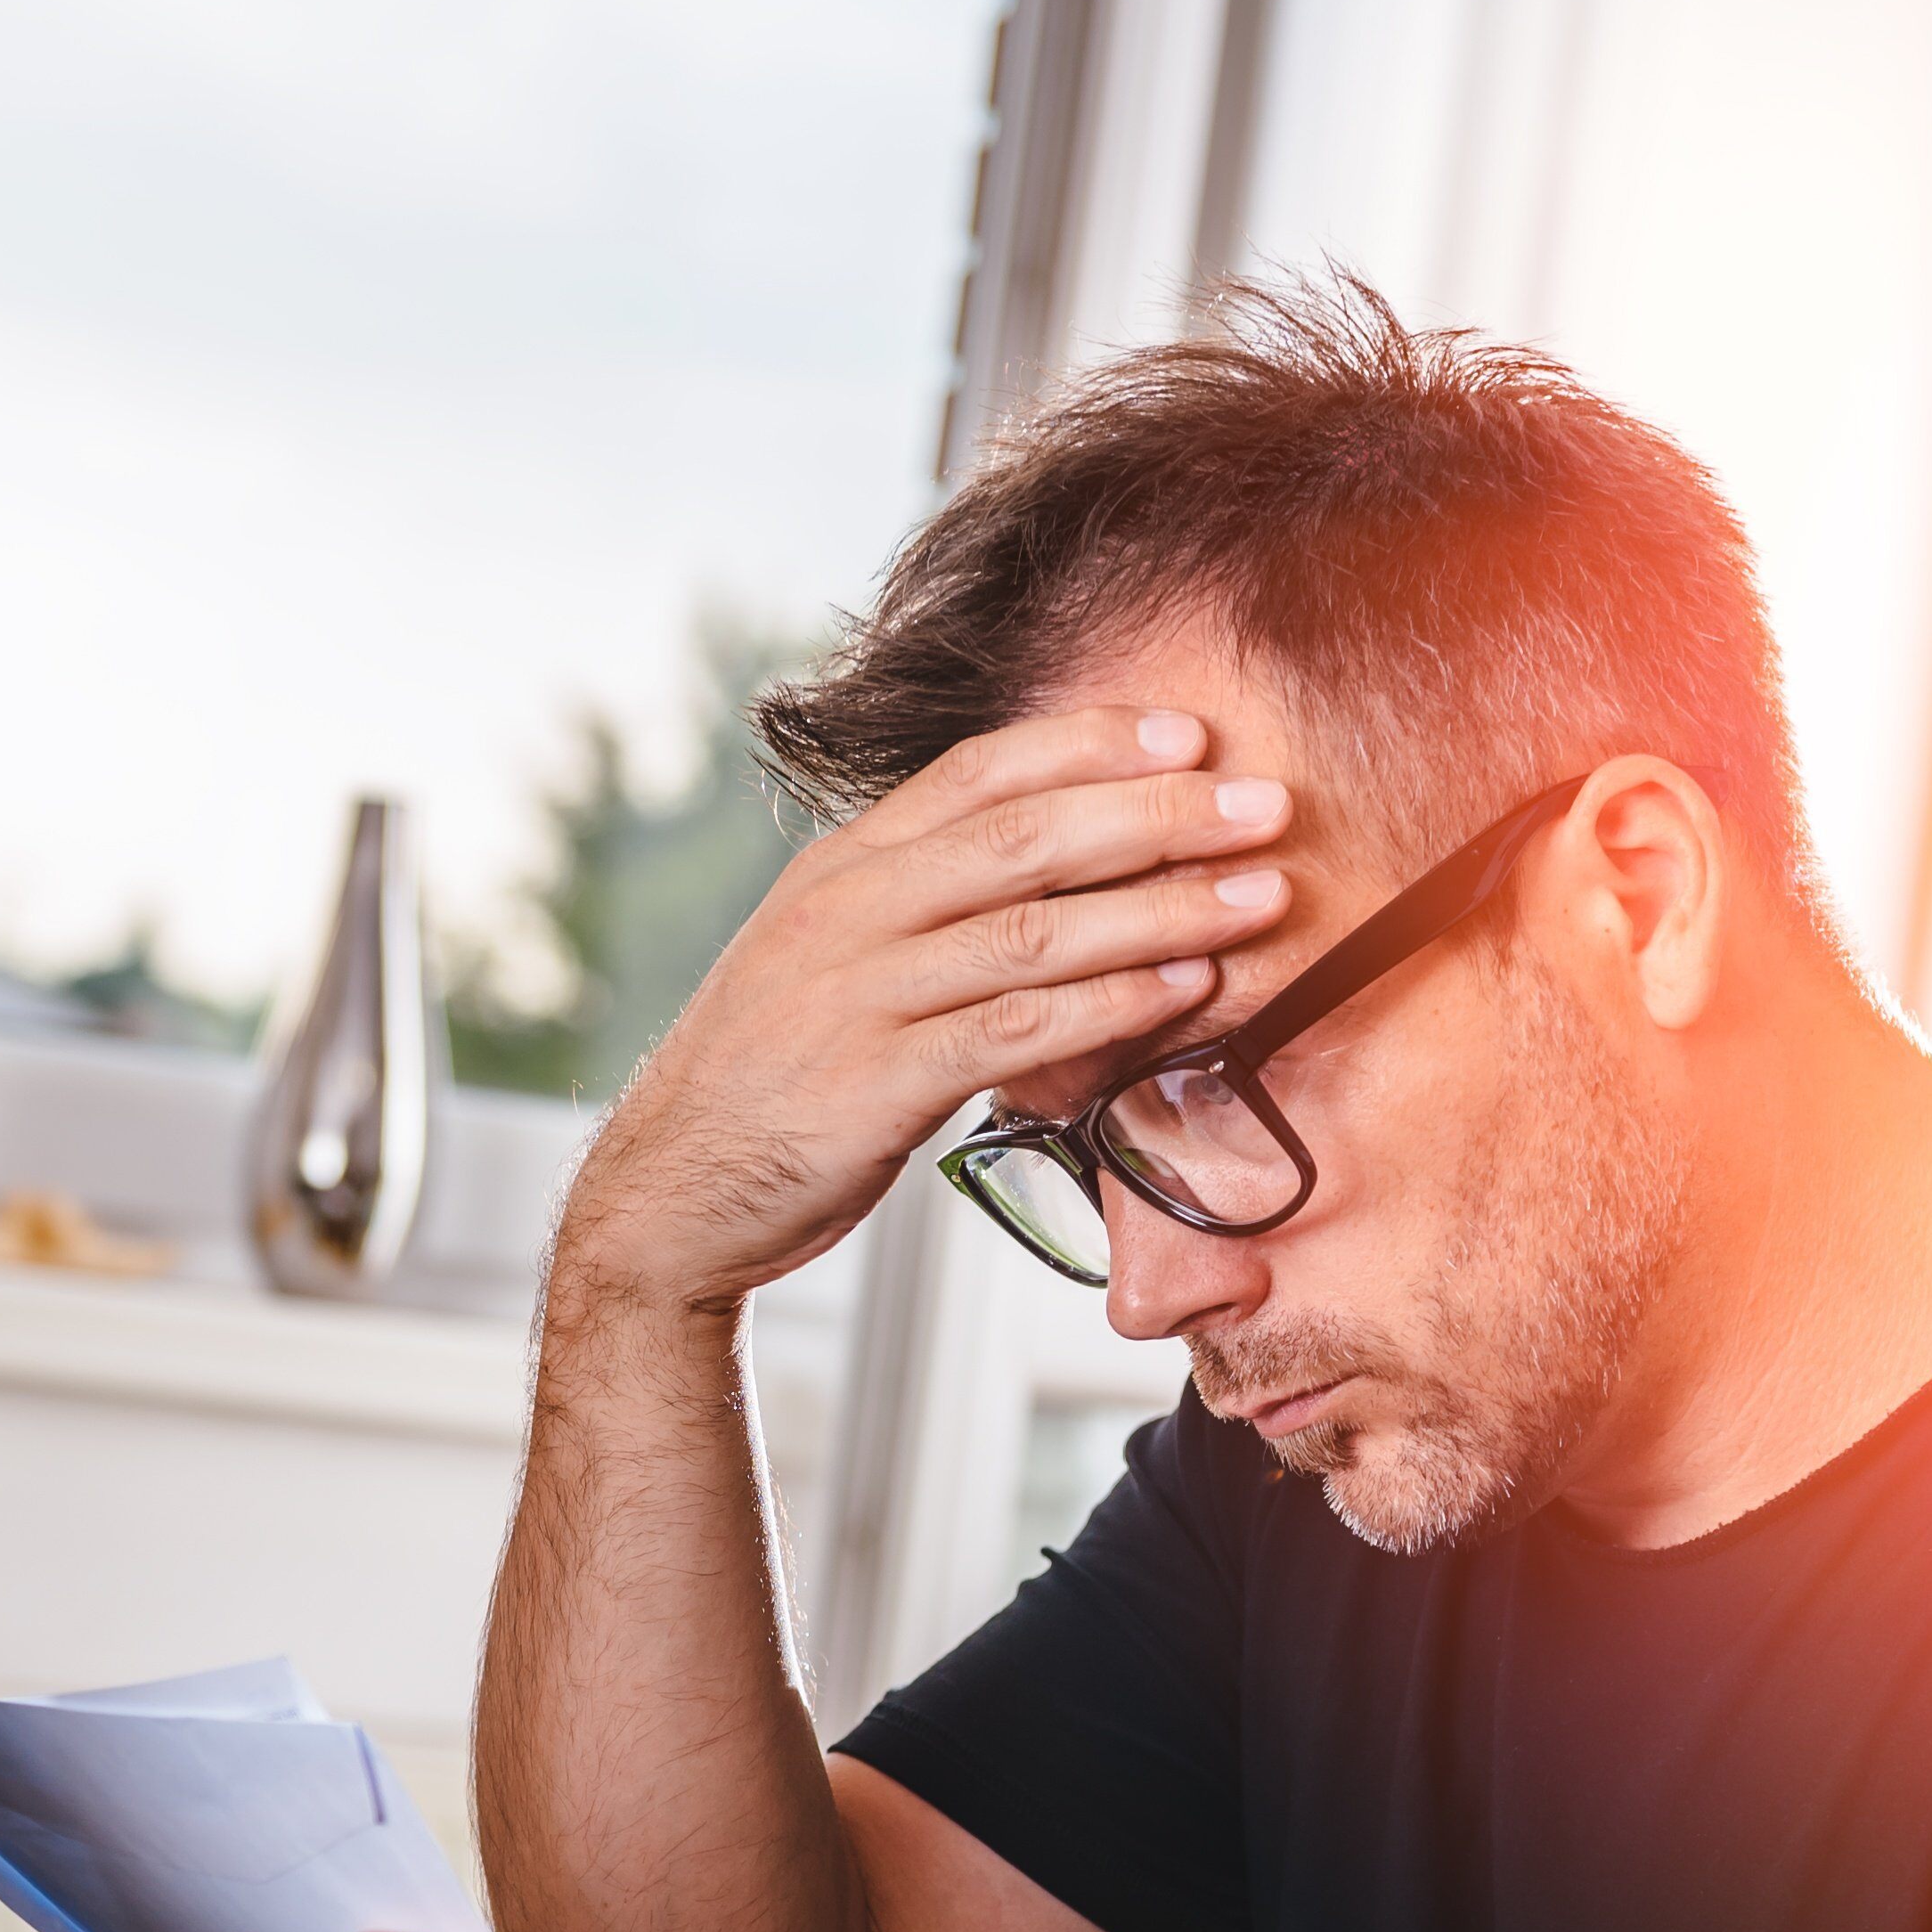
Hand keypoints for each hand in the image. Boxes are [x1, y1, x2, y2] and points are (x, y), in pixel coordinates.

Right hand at [552, 705, 1296, 1318]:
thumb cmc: (776, 1079)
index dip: (1091, 744)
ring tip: (1259, 896)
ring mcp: (856, 994)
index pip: (980, 771)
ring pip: (1032, 928)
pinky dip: (1109, 1005)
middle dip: (1157, 815)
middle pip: (1025, 835)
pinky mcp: (872, 1084)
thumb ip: (929, 915)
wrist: (666, 1197)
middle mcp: (849, 912)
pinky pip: (1013, 1030)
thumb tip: (1064, 888)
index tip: (1192, 734)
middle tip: (1264, 805)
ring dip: (1161, 908)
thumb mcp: (835, 963)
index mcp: (844, 866)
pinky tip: (1184, 991)